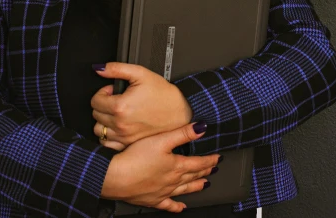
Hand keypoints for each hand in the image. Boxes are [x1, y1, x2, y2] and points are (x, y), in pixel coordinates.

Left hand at [91, 62, 192, 149]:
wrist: (180, 112)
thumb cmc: (163, 94)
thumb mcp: (140, 73)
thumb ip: (116, 69)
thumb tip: (99, 69)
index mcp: (121, 107)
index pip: (95, 101)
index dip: (103, 92)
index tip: (113, 91)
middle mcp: (121, 124)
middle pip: (96, 115)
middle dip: (103, 105)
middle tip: (117, 100)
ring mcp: (125, 137)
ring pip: (99, 130)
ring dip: (104, 120)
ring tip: (117, 112)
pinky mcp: (129, 145)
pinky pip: (107, 143)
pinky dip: (109, 135)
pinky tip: (118, 126)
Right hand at [101, 122, 219, 212]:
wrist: (117, 178)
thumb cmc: (136, 158)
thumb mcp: (161, 140)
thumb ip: (182, 133)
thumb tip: (201, 127)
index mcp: (176, 166)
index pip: (199, 163)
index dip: (209, 160)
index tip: (218, 158)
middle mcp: (173, 181)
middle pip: (193, 176)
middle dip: (204, 172)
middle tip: (213, 169)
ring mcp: (163, 192)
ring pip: (184, 190)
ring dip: (195, 186)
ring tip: (204, 185)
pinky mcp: (152, 199)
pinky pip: (168, 205)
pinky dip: (176, 206)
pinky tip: (181, 207)